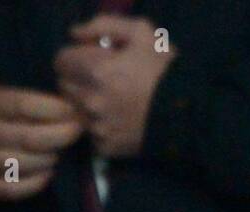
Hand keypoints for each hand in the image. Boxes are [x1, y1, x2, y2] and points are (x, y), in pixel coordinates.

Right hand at [0, 87, 84, 200]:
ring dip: (49, 159)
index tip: (75, 113)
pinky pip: (15, 188)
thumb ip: (27, 105)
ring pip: (25, 164)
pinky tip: (45, 173)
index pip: (24, 105)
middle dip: (61, 136)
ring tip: (56, 153)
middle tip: (75, 134)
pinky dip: (37, 182)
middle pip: (29, 138)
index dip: (55, 110)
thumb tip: (71, 111)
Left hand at [54, 15, 176, 158]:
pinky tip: (120, 122)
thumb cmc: (165, 71)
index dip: (76, 57)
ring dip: (88, 106)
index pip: (60, 61)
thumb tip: (75, 34)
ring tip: (113, 102)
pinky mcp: (106, 147)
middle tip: (103, 81)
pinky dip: (101, 128)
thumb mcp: (141, 33)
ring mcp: (96, 127)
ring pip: (77, 112)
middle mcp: (89, 101)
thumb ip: (103, 25)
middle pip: (65, 87)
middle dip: (79, 81)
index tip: (92, 60)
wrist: (189, 116)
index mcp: (94, 70)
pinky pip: (92, 134)